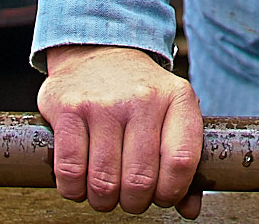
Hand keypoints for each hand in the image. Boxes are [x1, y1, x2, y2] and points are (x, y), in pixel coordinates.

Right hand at [38, 44, 203, 217]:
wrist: (99, 50)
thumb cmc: (139, 94)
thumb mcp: (171, 114)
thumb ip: (182, 162)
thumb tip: (189, 209)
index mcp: (177, 98)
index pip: (181, 162)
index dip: (171, 193)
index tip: (161, 197)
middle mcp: (142, 98)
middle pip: (140, 180)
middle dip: (134, 203)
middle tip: (129, 197)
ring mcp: (104, 102)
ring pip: (104, 181)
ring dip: (103, 200)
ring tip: (105, 192)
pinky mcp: (68, 108)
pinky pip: (70, 171)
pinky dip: (74, 190)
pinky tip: (80, 184)